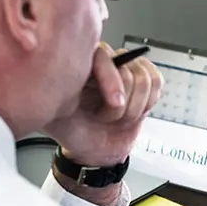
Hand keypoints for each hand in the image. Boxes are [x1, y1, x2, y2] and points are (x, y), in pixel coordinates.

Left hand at [44, 43, 163, 166]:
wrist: (95, 151)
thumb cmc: (73, 133)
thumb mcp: (53, 117)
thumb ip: (51, 97)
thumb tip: (50, 79)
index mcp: (79, 66)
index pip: (102, 54)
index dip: (112, 78)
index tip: (115, 103)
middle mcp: (103, 64)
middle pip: (130, 67)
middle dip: (125, 103)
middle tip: (109, 119)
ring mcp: (125, 71)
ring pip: (146, 78)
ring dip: (136, 107)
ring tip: (119, 118)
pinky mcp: (143, 81)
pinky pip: (157, 82)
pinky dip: (149, 102)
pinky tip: (135, 112)